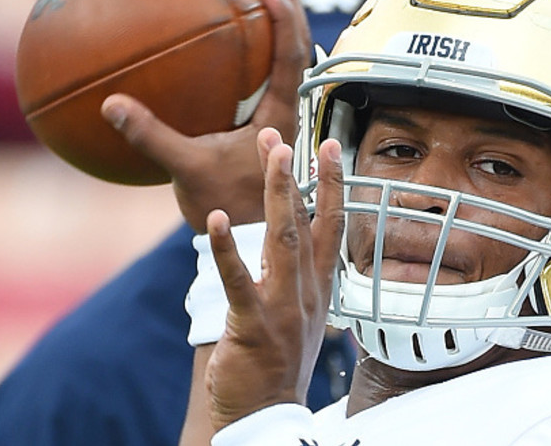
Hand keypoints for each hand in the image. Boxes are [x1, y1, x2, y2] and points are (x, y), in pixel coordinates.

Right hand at [101, 0, 310, 230]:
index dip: (283, 15)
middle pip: (299, 47)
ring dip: (279, 26)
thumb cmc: (229, 208)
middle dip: (286, 6)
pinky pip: (273, 80)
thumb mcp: (188, 170)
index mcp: (280, 116)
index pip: (291, 54)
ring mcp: (283, 120)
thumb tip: (111, 105)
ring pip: (290, 63)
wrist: (253, 241)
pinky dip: (264, 52)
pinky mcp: (271, 129)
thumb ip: (153, 136)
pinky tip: (243, 44)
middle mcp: (289, 112)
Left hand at [204, 129, 343, 429]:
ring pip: (282, 240)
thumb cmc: (279, 360)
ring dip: (277, 194)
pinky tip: (216, 221)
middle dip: (297, 175)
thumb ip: (296, 273)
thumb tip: (291, 235)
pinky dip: (227, 250)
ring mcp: (283, 307)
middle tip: (284, 136)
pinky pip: (239, 281)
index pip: (332, 225)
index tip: (333, 147)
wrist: (268, 414)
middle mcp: (307, 291)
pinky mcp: (253, 326)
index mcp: (318, 286)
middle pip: (306, 222)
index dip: (334, 184)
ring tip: (271, 156)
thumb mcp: (300, 312)